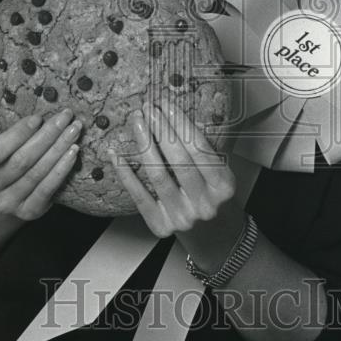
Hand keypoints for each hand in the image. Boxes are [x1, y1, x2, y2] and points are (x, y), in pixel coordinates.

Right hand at [0, 108, 81, 220]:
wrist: (3, 195)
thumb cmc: (3, 161)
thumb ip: (12, 136)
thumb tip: (43, 117)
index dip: (18, 134)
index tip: (38, 118)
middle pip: (20, 160)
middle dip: (47, 135)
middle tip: (65, 117)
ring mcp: (6, 203)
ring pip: (36, 173)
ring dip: (59, 149)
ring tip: (74, 131)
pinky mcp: (27, 211)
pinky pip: (47, 188)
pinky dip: (62, 169)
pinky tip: (73, 153)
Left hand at [109, 92, 239, 239]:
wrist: (213, 235)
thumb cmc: (213, 195)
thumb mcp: (220, 174)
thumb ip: (203, 151)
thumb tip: (172, 114)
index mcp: (223, 186)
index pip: (199, 149)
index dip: (181, 123)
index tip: (166, 104)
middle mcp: (204, 203)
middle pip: (178, 160)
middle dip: (161, 130)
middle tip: (148, 109)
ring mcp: (181, 217)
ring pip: (158, 175)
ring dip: (144, 144)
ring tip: (137, 122)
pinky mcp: (161, 225)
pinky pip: (139, 196)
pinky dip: (126, 174)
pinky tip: (116, 154)